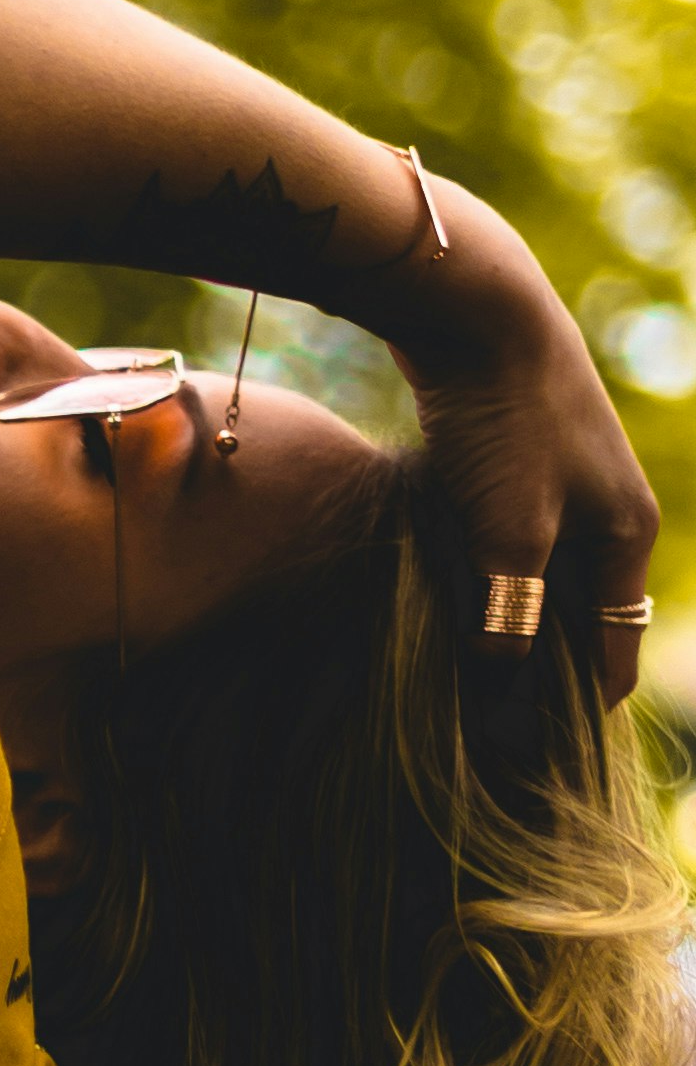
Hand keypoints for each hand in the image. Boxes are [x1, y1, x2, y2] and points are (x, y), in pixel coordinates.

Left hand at [405, 204, 658, 712]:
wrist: (476, 311)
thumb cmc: (505, 422)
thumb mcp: (509, 531)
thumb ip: (510, 610)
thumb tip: (500, 678)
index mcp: (628, 534)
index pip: (611, 644)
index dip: (576, 700)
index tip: (530, 755)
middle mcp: (608, 511)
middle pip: (576, 614)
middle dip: (535, 666)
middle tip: (478, 726)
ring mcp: (564, 484)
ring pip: (538, 578)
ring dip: (502, 621)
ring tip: (450, 677)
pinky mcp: (518, 463)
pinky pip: (506, 544)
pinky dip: (481, 578)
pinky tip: (436, 605)